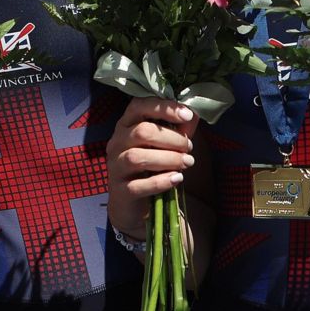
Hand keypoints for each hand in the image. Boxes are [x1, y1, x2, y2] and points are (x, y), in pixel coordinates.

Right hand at [106, 98, 195, 238]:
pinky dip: (160, 181)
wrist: (133, 204)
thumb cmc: (151, 167)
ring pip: (137, 158)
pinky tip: (176, 179)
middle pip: (141, 132)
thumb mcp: (166, 145)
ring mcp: (115, 166)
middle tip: (189, 148)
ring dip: (168, 159)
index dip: (164, 108)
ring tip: (187, 162)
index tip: (187, 115)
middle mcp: (117, 142)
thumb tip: (194, 113)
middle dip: (171, 138)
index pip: (139, 106)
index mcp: (127, 124)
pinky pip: (137, 185)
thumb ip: (179, 129)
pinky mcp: (120, 190)